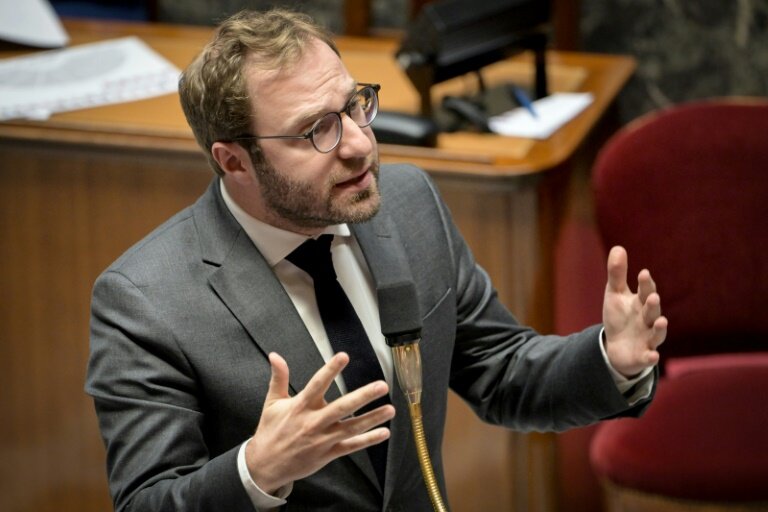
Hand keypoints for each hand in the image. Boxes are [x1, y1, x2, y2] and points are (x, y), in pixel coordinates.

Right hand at [245, 352, 394, 493]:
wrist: (265, 465)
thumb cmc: (270, 431)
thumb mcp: (272, 402)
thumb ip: (279, 377)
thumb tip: (275, 355)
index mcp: (300, 406)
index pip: (317, 384)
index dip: (330, 370)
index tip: (344, 356)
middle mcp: (314, 422)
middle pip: (342, 407)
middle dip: (363, 396)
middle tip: (381, 386)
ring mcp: (323, 439)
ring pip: (352, 428)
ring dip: (373, 418)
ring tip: (390, 409)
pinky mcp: (328, 454)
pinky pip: (351, 446)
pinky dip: (368, 440)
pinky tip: (384, 433)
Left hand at [602, 246, 667, 377]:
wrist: (617, 347)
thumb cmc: (619, 316)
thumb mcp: (615, 294)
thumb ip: (617, 274)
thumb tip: (618, 247)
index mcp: (641, 303)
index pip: (645, 292)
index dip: (645, 284)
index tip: (643, 273)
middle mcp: (648, 320)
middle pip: (652, 311)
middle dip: (653, 304)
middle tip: (652, 296)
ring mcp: (647, 338)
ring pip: (656, 334)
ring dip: (659, 328)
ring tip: (661, 321)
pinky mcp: (643, 355)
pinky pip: (649, 357)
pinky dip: (651, 357)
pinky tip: (652, 356)